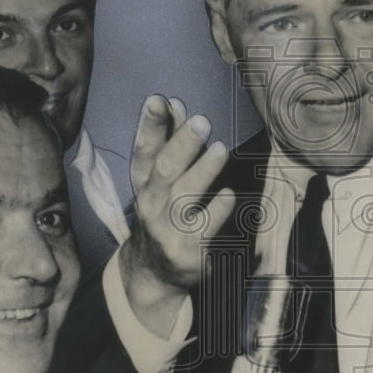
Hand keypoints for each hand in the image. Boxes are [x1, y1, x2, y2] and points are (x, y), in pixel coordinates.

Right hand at [119, 94, 234, 333]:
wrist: (155, 272)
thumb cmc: (163, 211)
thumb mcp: (157, 180)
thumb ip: (166, 143)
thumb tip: (174, 102)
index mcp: (144, 182)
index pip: (145, 150)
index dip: (150, 125)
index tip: (159, 99)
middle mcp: (152, 203)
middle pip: (164, 170)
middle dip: (182, 145)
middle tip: (202, 121)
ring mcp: (169, 228)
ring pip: (185, 197)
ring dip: (202, 173)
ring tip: (219, 150)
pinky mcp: (188, 249)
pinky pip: (206, 226)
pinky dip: (218, 209)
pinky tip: (228, 194)